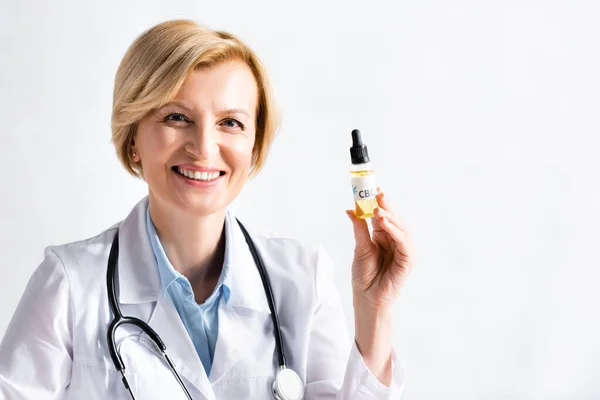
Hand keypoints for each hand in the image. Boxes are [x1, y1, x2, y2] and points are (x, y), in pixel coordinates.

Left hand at [346, 189, 414, 309]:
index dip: (378, 201)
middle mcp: (395, 240)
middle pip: (393, 218)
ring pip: (400, 228)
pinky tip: (385, 223)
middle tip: (377, 193)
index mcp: (383, 236)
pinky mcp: (408, 260)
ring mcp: (403, 250)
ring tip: (377, 208)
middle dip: (386, 205)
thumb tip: (350, 209)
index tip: (371, 188)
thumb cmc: (364, 276)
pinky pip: (403, 242)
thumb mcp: (360, 247)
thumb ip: (359, 228)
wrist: (367, 298)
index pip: (383, 215)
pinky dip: (395, 231)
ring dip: (390, 216)